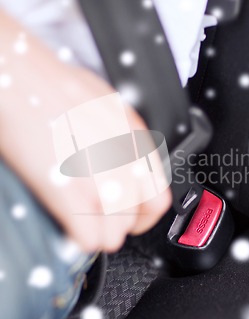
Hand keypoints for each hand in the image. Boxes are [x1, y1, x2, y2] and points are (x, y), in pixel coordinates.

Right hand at [0, 11, 171, 252]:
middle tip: (96, 220)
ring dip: (96, 233)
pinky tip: (66, 226)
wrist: (20, 79)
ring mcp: (102, 181)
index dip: (141, 213)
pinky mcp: (72, 194)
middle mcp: (127, 163)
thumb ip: (118, 139)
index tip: (127, 216)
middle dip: (115, 225)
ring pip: (114, 235)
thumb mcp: (104, 106)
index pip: (158, 198)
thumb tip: (116, 164)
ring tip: (78, 222)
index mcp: (136, 141)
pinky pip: (89, 239)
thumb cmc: (52, 85)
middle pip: (135, 220)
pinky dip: (77, 239)